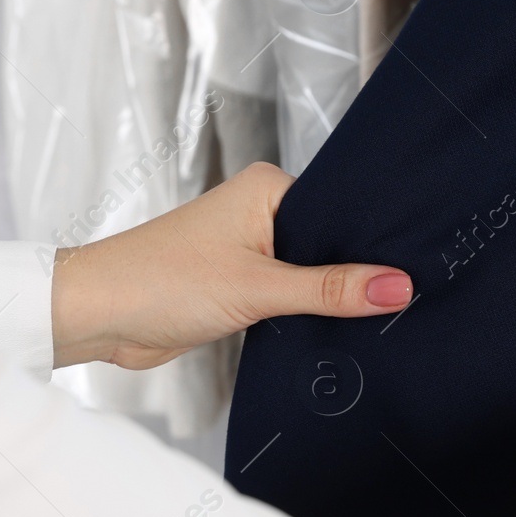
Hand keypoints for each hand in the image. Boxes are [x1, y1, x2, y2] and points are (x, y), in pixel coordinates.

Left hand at [51, 162, 412, 368]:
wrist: (97, 317)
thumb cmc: (159, 282)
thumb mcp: (259, 287)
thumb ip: (331, 289)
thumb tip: (397, 287)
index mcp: (267, 188)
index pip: (343, 208)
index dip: (376, 241)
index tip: (418, 265)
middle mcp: (260, 211)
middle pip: (330, 243)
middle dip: (356, 272)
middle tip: (406, 296)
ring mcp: (249, 249)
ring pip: (311, 273)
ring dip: (329, 296)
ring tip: (376, 315)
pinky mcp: (239, 284)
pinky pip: (291, 295)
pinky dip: (307, 312)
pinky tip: (334, 328)